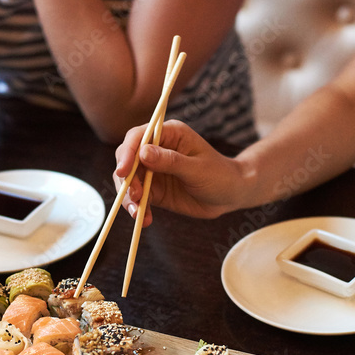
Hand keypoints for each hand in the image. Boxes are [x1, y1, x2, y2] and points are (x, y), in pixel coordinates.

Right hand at [113, 120, 244, 225]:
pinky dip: (138, 209)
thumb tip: (143, 153)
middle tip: (134, 196)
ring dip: (129, 197)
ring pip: (129, 181)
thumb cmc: (220, 175)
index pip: (138, 137)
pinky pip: (138, 198)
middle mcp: (157, 149)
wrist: (230, 195)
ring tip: (138, 213)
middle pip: (127, 159)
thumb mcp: (197, 168)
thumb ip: (171, 161)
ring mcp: (153, 170)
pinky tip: (145, 220)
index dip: (127, 153)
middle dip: (126, 179)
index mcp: (169, 134)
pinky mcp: (154, 190)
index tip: (123, 171)